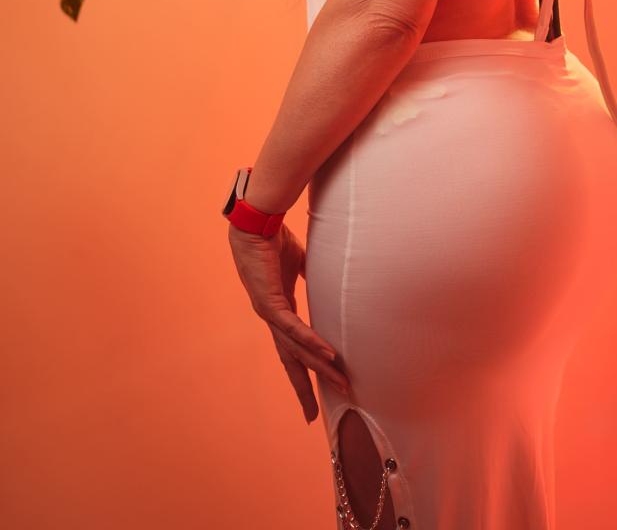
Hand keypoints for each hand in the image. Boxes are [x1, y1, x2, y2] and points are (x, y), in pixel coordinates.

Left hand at [228, 222, 350, 420]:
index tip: (310, 396)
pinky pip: (293, 328)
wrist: (256, 224)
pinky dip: (310, 341)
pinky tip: (326, 353)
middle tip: (315, 414)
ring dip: (318, 367)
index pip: (292, 349)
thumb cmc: (275, 241)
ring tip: (339, 382)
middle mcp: (272, 318)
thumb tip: (328, 278)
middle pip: (291, 361)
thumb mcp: (298, 262)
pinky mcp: (270, 302)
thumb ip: (309, 275)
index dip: (302, 371)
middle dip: (304, 387)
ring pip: (296, 349)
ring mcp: (269, 313)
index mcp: (280, 311)